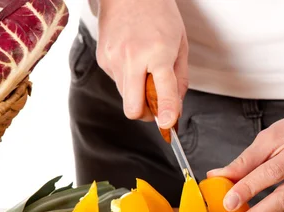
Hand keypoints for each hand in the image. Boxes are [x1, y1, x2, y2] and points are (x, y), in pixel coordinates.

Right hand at [93, 0, 187, 127]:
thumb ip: (179, 79)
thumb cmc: (158, 14)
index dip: (165, 111)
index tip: (167, 124)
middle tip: (156, 107)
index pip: (162, 90)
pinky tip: (133, 61)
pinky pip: (118, 83)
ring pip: (126, 98)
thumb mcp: (180, 44)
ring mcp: (114, 59)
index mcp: (157, 52)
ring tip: (146, 73)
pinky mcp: (103, 60)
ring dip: (138, 95)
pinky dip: (128, 81)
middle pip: (133, 108)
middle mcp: (132, 58)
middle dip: (146, 114)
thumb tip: (176, 107)